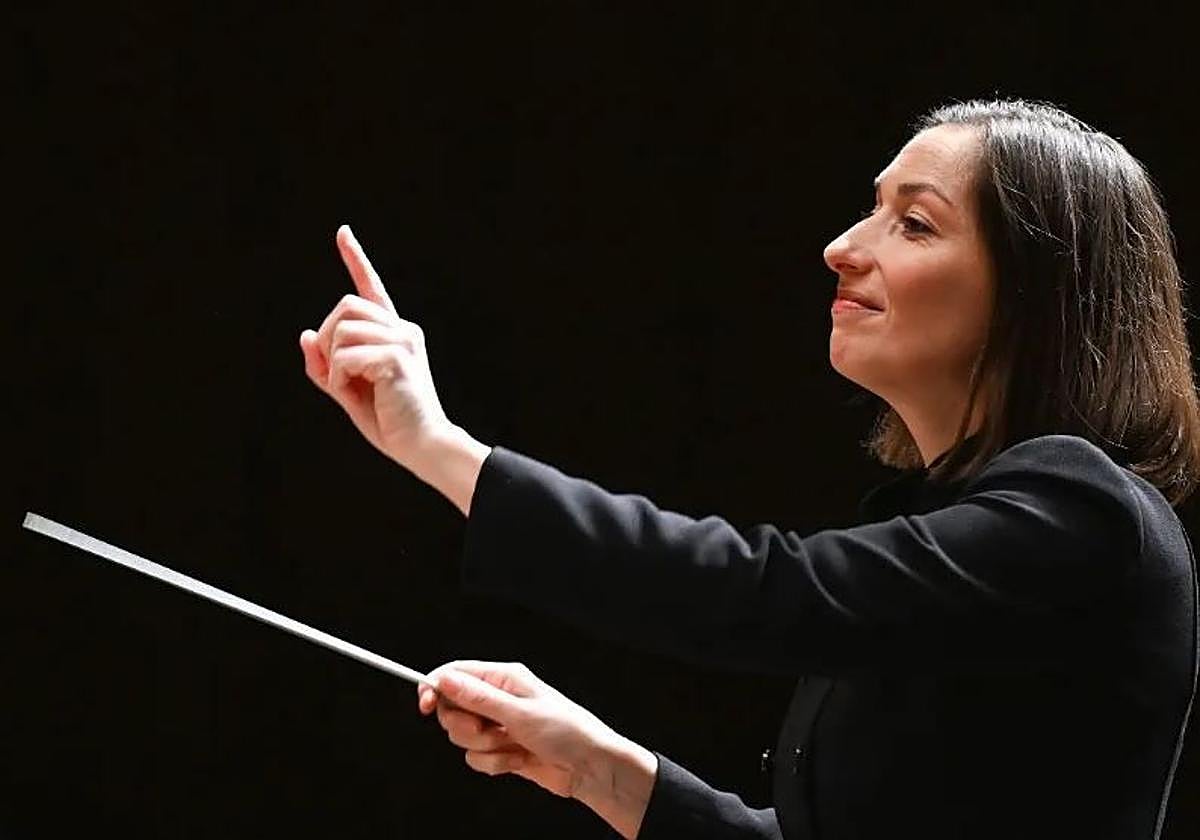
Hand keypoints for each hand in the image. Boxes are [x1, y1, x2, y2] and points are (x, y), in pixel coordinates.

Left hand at [300, 225, 451, 471]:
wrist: (421, 445)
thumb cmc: (389, 420)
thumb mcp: (348, 390)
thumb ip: (325, 364)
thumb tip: (305, 335)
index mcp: (394, 333)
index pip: (371, 289)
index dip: (356, 259)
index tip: (342, 233)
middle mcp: (402, 329)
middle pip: (344, 307)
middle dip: (327, 339)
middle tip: (334, 374)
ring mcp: (402, 341)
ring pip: (342, 329)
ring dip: (333, 362)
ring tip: (349, 388)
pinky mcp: (398, 358)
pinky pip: (346, 355)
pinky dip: (339, 377)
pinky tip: (355, 394)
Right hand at [417, 661, 656, 837]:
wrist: (590, 768)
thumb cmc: (567, 731)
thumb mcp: (519, 712)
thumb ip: (478, 698)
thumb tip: (444, 679)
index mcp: (504, 678)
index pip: (455, 674)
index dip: (434, 687)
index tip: (424, 705)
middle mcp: (498, 699)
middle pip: (452, 708)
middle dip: (464, 725)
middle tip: (487, 730)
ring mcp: (498, 725)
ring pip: (462, 737)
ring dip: (484, 747)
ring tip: (513, 746)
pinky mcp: (500, 750)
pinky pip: (476, 758)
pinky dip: (494, 764)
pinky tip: (519, 761)